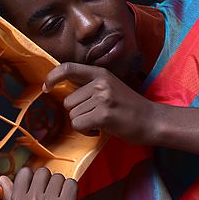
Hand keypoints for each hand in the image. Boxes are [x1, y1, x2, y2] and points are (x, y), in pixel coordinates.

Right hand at [0, 166, 85, 199]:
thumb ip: (10, 197)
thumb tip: (2, 179)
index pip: (24, 172)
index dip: (33, 179)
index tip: (38, 191)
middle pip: (42, 171)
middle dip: (48, 182)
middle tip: (50, 199)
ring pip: (58, 177)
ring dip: (61, 187)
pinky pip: (71, 183)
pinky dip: (72, 192)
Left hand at [44, 62, 160, 144]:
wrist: (152, 120)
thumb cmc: (129, 108)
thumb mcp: (110, 88)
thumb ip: (89, 87)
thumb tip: (62, 89)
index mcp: (100, 74)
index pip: (68, 68)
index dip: (52, 77)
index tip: (46, 87)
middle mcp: (100, 83)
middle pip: (68, 101)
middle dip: (77, 113)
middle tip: (95, 117)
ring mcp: (102, 98)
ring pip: (72, 115)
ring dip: (82, 124)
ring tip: (100, 123)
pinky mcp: (104, 114)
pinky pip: (78, 125)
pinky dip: (85, 132)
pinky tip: (99, 130)